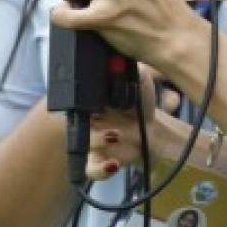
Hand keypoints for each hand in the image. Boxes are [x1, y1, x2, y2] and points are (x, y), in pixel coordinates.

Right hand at [87, 66, 182, 180]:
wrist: (151, 130)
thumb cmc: (140, 102)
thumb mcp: (138, 78)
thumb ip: (129, 67)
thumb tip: (121, 56)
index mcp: (94, 99)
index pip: (78, 95)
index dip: (82, 96)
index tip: (95, 95)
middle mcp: (89, 120)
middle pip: (75, 119)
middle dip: (86, 118)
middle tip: (100, 113)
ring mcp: (93, 141)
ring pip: (82, 144)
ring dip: (96, 140)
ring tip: (115, 135)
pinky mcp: (100, 160)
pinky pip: (92, 169)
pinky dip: (100, 169)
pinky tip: (113, 164)